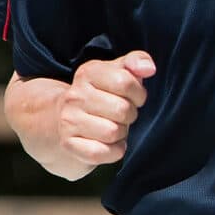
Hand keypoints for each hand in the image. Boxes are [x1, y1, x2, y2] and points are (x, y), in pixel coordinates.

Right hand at [58, 52, 155, 168]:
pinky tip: (108, 143)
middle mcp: (74, 96)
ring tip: (112, 127)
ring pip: (113, 132)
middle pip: (122, 110)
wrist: (65, 118)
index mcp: (88, 73)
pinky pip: (101, 153)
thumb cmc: (102, 94)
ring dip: (121, 134)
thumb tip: (149, 68)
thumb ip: (136, 62)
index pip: (125, 81)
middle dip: (130, 115)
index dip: (138, 93)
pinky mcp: (69, 144)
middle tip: (121, 114)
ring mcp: (69, 120)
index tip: (133, 97)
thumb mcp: (117, 72)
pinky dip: (113, 151)